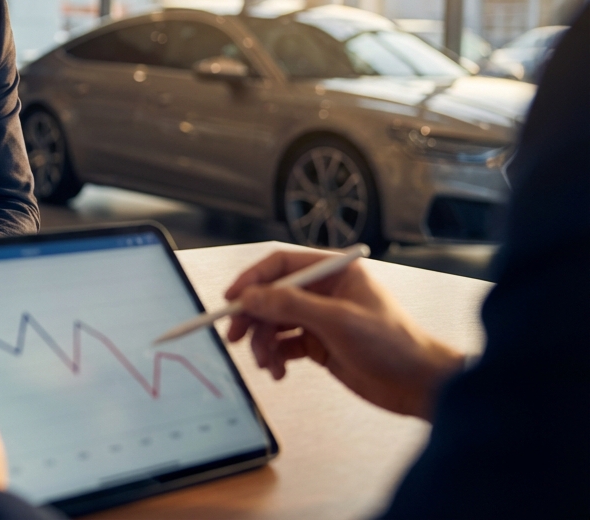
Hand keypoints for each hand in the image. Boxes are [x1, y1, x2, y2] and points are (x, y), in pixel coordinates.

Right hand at [224, 248, 464, 419]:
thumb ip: (291, 306)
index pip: (281, 265)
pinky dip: (275, 358)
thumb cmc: (394, 346)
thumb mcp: (338, 321)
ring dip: (263, 343)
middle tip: (235, 337)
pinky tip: (279, 372)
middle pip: (271, 296)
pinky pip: (284, 346)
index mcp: (334, 273)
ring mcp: (320, 319)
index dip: (252, 279)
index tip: (232, 298)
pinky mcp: (319, 345)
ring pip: (274, 323)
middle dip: (252, 318)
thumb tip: (251, 297)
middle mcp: (324, 292)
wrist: (419, 386)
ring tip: (266, 364)